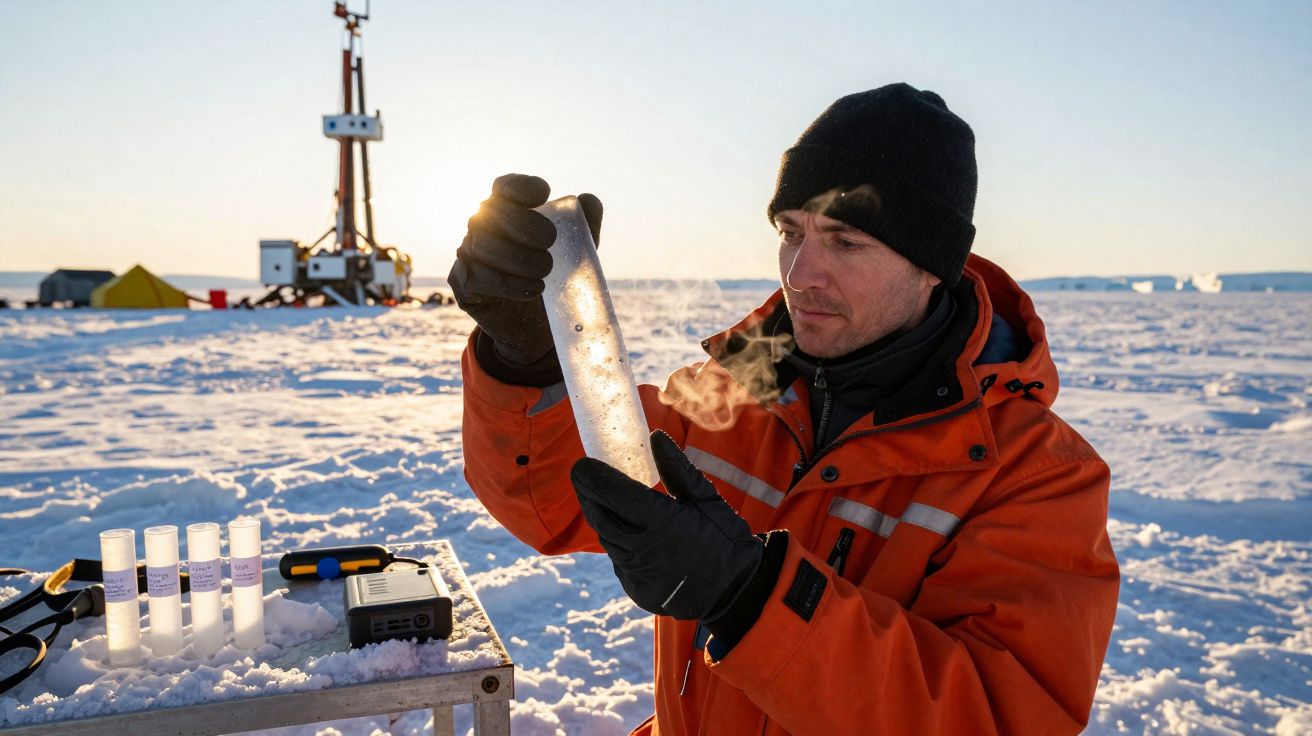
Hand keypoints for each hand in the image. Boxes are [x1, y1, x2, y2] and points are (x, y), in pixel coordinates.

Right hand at [448, 173, 602, 366]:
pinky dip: (509, 284)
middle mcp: (481, 228)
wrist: (536, 329)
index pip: (504, 187)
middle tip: (550, 241)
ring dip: (519, 259)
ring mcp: (468, 255)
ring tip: (545, 273)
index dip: (520, 187)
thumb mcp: (573, 254)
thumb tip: (589, 200)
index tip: (544, 195)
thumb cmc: (552, 281)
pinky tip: (534, 290)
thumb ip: (582, 227)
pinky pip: (479, 277)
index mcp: (507, 212)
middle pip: (493, 212)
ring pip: (484, 245)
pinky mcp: (463, 285)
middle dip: (524, 224)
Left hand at [570, 431, 762, 622]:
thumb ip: (677, 468)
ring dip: (602, 518)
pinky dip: (618, 544)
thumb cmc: (724, 538)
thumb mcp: (706, 499)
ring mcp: (639, 574)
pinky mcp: (637, 590)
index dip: (594, 478)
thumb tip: (655, 436)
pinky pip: (619, 561)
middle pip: (602, 517)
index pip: (616, 494)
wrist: (736, 590)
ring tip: (604, 501)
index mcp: (664, 522)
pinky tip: (629, 534)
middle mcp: (645, 550)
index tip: (581, 464)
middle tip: (582, 477)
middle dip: (588, 495)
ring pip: (608, 540)